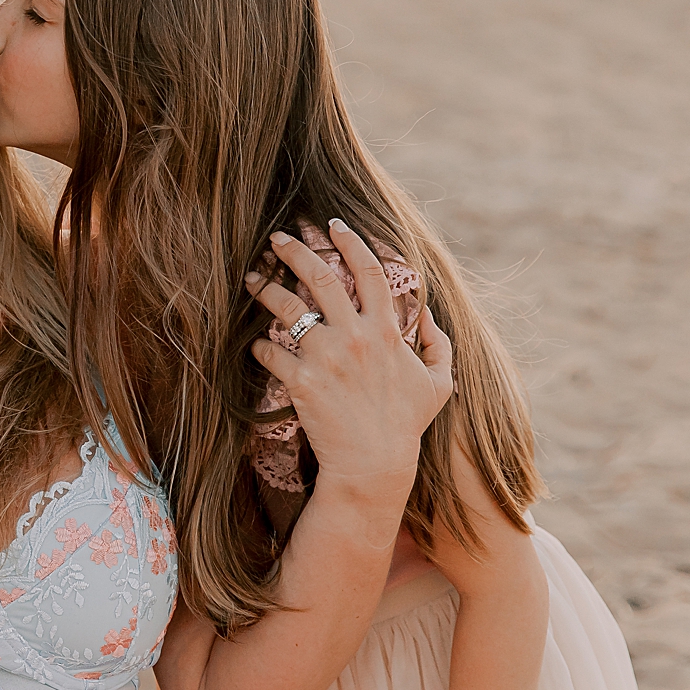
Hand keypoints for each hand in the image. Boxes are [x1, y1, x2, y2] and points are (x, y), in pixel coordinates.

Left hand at [246, 219, 452, 492]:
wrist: (373, 465)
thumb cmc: (405, 425)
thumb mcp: (438, 384)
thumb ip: (438, 344)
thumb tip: (427, 313)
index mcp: (385, 331)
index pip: (370, 271)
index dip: (352, 241)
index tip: (333, 224)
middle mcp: (354, 336)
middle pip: (320, 277)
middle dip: (294, 250)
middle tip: (276, 237)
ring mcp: (325, 357)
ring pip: (287, 308)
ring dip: (264, 288)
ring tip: (251, 278)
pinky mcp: (301, 381)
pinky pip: (270, 352)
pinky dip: (258, 345)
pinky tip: (252, 341)